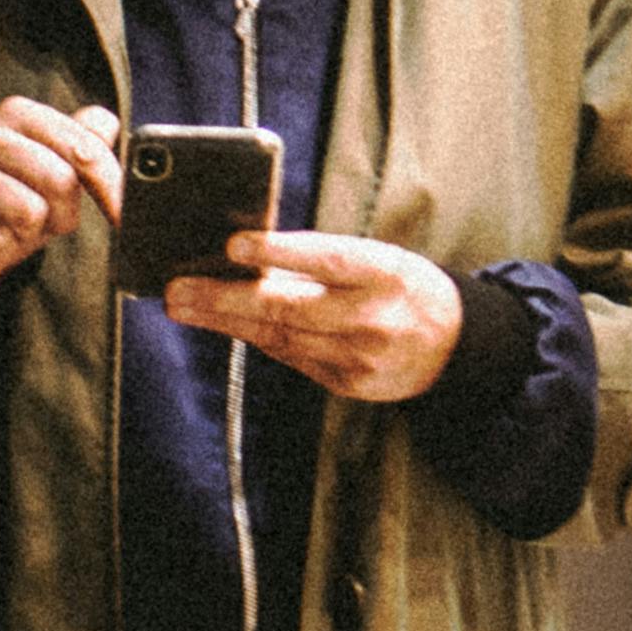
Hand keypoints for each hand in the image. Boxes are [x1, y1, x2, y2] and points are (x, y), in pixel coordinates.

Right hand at [0, 97, 122, 291]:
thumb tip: (108, 124)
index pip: (83, 146)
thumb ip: (84, 143)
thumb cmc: (11, 198)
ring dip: (27, 238)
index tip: (124, 216)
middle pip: (60, 181)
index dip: (111, 186)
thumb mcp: (54, 168)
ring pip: (27, 215)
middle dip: (62, 215)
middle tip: (41, 223)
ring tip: (8, 231)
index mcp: (15, 113)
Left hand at [168, 230, 464, 400]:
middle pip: (289, 309)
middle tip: (177, 290)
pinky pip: (293, 359)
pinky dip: (258, 339)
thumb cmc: (402, 286)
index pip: (327, 260)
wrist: (454, 344)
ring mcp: (360, 358)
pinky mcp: (349, 385)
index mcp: (384, 273)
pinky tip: (224, 325)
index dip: (279, 252)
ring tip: (183, 305)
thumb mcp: (376, 259)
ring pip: (281, 338)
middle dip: (225, 299)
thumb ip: (320, 260)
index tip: (233, 245)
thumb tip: (247, 255)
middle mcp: (373, 318)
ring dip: (225, 322)